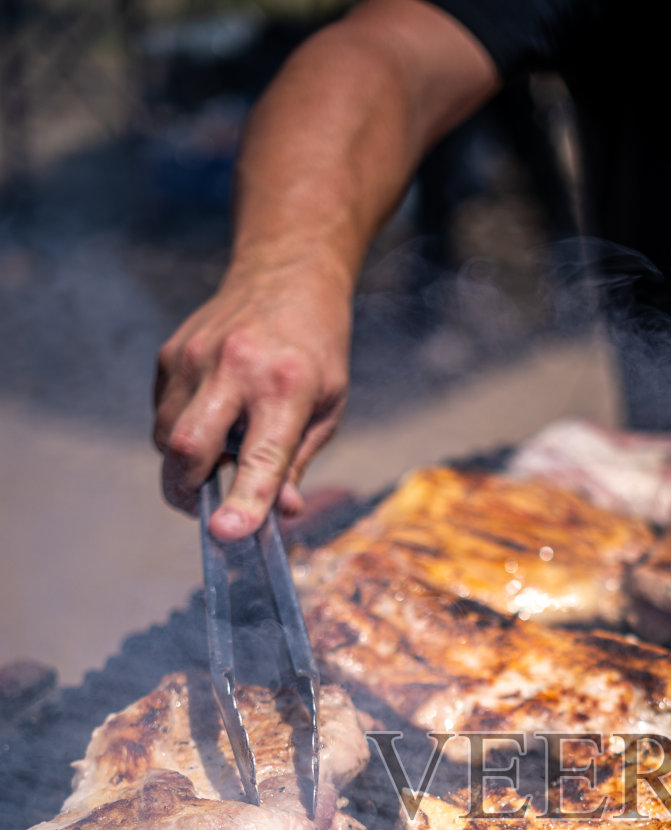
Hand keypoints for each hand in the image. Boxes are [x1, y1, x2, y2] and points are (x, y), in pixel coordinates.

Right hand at [153, 258, 351, 539]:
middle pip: (187, 447)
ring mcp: (194, 357)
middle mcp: (233, 368)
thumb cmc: (315, 351)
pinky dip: (180, 432)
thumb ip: (299, 463)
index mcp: (286, 386)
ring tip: (220, 452)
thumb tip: (282, 514)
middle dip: (185, 491)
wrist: (286, 275)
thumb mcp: (328, 408)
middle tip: (202, 508)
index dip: (244, 500)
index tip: (226, 534)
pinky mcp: (171, 353)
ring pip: (165, 437)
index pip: (261, 457)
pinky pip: (163, 414)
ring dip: (184, 464)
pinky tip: (211, 417)